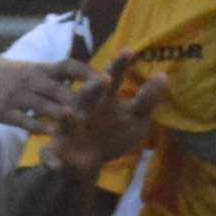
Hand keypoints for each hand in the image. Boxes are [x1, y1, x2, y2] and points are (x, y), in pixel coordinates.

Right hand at [0, 57, 104, 132]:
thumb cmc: (23, 76)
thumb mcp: (42, 70)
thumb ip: (67, 74)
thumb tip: (102, 77)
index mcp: (44, 69)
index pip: (68, 67)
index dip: (87, 73)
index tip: (107, 80)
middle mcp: (32, 80)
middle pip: (58, 89)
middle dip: (78, 97)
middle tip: (100, 106)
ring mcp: (17, 96)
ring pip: (43, 105)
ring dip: (61, 113)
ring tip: (81, 121)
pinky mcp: (5, 111)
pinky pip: (24, 120)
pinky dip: (38, 126)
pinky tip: (53, 133)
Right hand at [49, 51, 167, 174]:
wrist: (88, 163)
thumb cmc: (112, 133)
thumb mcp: (135, 118)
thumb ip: (148, 99)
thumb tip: (163, 76)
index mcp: (103, 98)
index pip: (112, 78)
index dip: (120, 65)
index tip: (129, 51)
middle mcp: (84, 108)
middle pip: (87, 95)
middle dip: (93, 89)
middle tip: (102, 81)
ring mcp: (69, 128)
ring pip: (67, 121)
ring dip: (68, 118)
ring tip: (69, 113)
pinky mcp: (57, 149)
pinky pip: (51, 154)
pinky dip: (52, 159)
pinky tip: (56, 164)